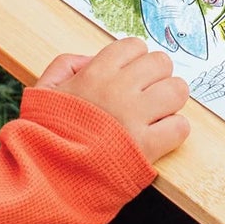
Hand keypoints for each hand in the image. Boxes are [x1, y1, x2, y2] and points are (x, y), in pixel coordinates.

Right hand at [33, 38, 190, 163]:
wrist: (46, 177)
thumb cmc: (44, 135)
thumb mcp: (44, 90)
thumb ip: (65, 65)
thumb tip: (92, 59)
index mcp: (95, 74)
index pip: (134, 46)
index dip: (135, 60)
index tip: (130, 76)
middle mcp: (118, 90)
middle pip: (162, 63)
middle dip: (157, 77)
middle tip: (146, 95)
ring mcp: (134, 118)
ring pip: (178, 90)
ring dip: (171, 101)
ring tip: (156, 114)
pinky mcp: (147, 147)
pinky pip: (181, 126)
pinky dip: (174, 131)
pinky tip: (158, 137)